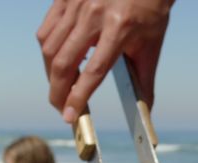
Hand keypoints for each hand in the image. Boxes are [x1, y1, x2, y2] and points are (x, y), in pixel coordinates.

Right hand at [38, 0, 173, 122]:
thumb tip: (145, 113)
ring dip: (51, 75)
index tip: (70, 117)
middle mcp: (94, 14)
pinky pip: (46, 31)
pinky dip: (47, 52)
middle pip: (63, 62)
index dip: (79, 97)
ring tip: (61, 88)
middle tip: (61, 108)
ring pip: (49, 48)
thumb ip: (145, 79)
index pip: (94, 71)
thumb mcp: (151, 43)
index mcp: (120, 27)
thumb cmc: (149, 9)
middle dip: (57, 92)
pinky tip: (58, 62)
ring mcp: (75, 3)